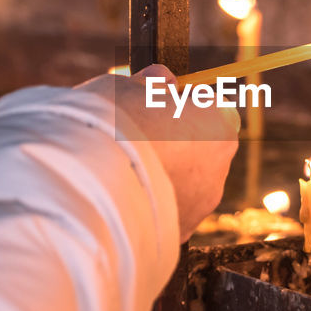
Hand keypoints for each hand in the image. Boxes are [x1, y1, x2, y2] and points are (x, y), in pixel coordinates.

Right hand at [81, 65, 237, 239]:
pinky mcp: (180, 232)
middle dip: (176, 144)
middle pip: (201, 148)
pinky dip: (152, 205)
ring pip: (186, 183)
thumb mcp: (126, 87)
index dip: (180, 106)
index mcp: (217, 123)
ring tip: (123, 172)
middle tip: (136, 141)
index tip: (154, 107)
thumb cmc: (111, 124)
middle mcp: (219, 166)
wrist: (91, 184)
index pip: (209, 108)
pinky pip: (169, 212)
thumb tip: (162, 79)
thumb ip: (151, 84)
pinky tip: (125, 197)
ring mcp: (202, 204)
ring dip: (164, 177)